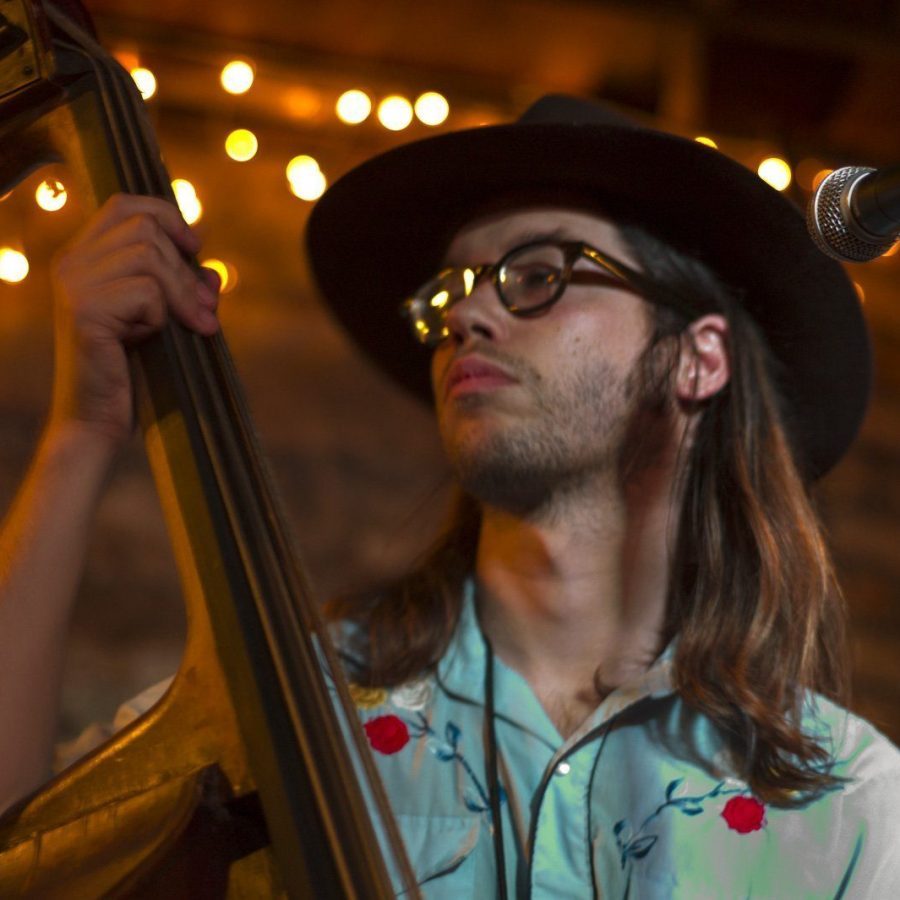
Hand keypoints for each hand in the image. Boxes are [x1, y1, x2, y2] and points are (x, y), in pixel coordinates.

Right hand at [48, 193, 218, 447]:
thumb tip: (211, 270)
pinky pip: (146, 293)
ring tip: (196, 325)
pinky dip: (162, 315)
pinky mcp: (84, 312)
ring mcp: (73, 286)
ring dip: (182, 293)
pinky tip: (151, 338)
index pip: (125, 205)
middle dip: (185, 268)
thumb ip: (180, 287)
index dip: (167, 216)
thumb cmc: (133, 369)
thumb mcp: (160, 317)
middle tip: (205, 309)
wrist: (98, 419)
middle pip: (145, 229)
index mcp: (83, 257)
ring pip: (149, 257)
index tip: (195, 248)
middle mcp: (71, 264)